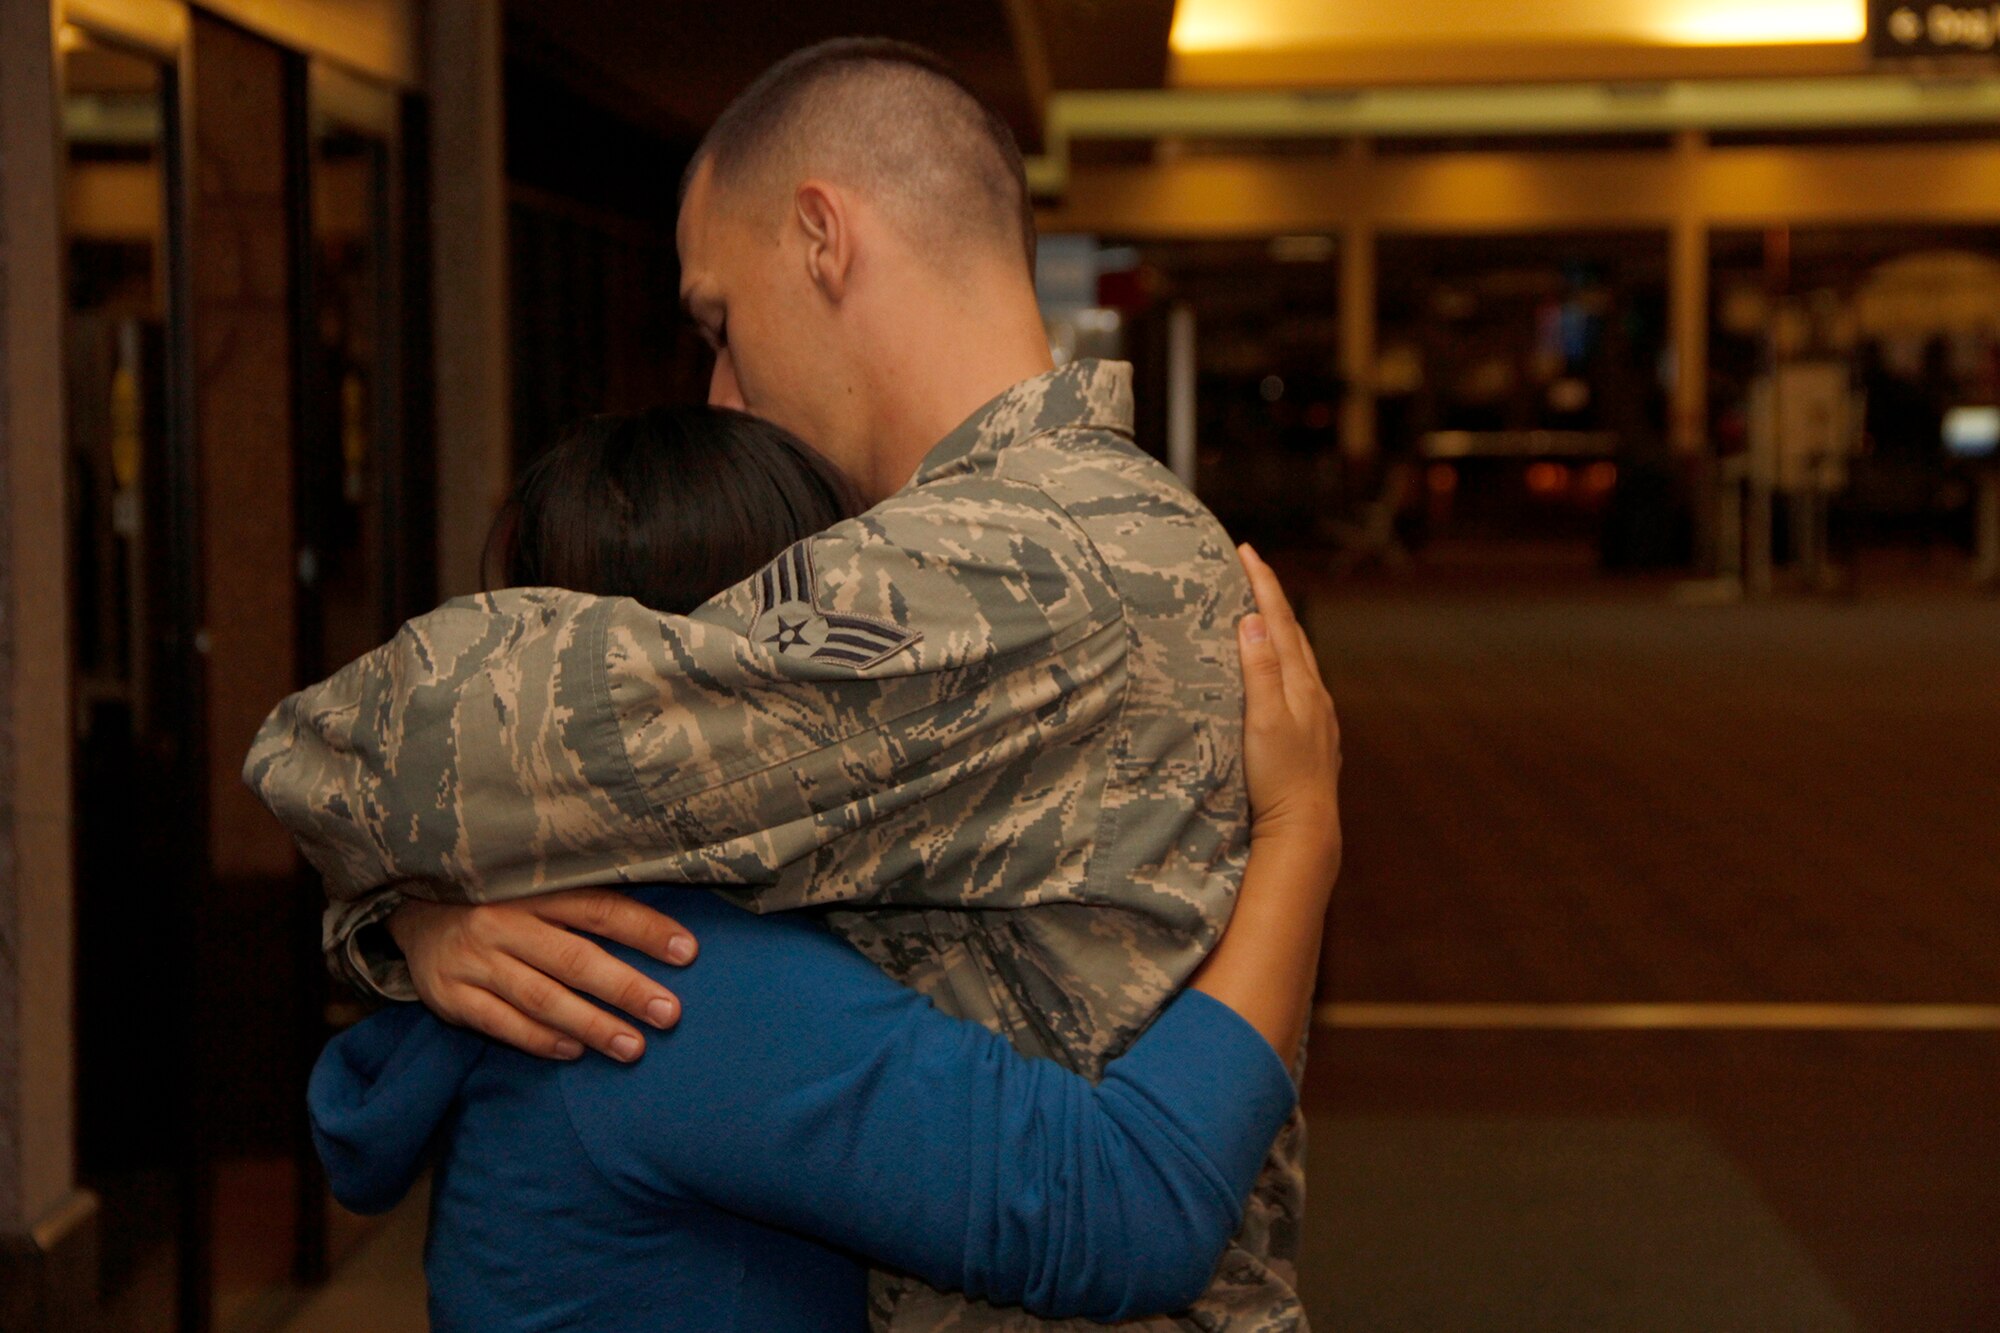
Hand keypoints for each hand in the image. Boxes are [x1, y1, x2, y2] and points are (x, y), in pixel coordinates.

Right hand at [387, 890, 698, 1061]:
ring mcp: (475, 961)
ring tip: (632, 1047)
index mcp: (533, 890)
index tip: (688, 952)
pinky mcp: (452, 995)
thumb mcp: (536, 890)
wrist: (413, 915)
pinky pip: (501, 1023)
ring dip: (591, 1024)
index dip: (644, 929)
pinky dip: (539, 1039)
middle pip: (574, 957)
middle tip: (670, 1013)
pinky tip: (574, 1052)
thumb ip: (586, 906)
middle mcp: (503, 922)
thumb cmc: (499, 905)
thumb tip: (664, 931)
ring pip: (541, 996)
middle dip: (626, 988)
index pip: (598, 908)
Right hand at [1236, 545, 1341, 868]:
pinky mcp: (1315, 736)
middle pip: (1293, 632)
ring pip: (1300, 658)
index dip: (1262, 584)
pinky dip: (1287, 662)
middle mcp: (1314, 694)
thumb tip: (1254, 619)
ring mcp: (1318, 716)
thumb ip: (1260, 669)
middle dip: (1271, 597)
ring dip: (1281, 629)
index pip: (1279, 620)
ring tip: (1264, 612)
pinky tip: (1282, 673)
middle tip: (1251, 568)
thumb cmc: (1279, 777)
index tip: (1246, 551)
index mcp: (1301, 683)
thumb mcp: (1263, 719)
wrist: (1305, 828)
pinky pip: (1300, 683)